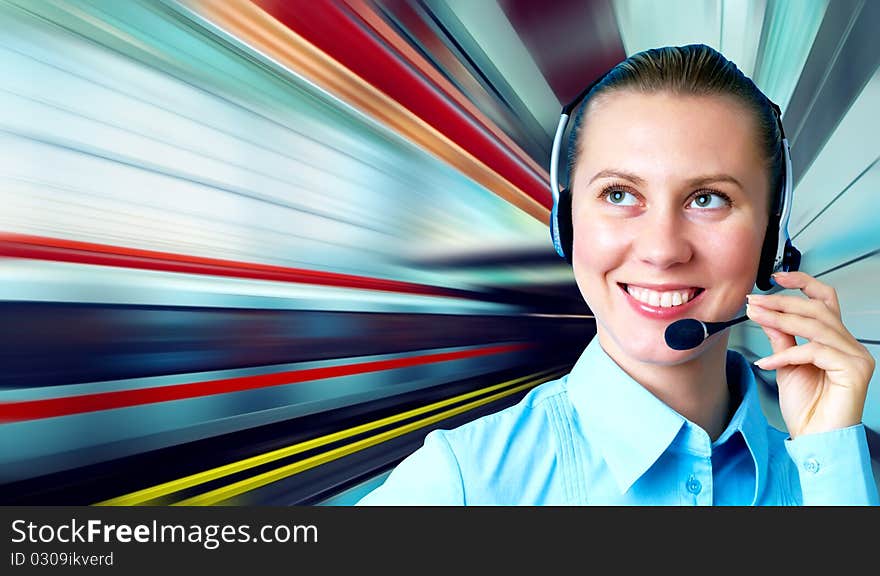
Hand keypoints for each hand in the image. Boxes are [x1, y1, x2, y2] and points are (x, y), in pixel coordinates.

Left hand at [745, 271, 874, 437]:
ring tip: (755, 319)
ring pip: (816, 326)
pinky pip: (815, 351)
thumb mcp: (785, 365)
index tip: (776, 277)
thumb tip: (766, 314)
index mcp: (835, 341)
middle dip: (782, 302)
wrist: (815, 439)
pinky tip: (766, 363)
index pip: (825, 300)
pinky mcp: (855, 370)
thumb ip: (781, 339)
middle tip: (754, 302)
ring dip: (780, 319)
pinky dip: (787, 355)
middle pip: (818, 308)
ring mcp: (856, 356)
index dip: (803, 283)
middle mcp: (850, 345)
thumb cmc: (806, 408)